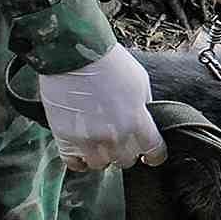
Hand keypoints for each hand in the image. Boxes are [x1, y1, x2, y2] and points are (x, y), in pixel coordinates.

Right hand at [35, 43, 166, 169]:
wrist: (73, 54)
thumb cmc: (108, 63)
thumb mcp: (139, 82)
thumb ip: (143, 106)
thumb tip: (143, 120)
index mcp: (138, 121)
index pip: (155, 152)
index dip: (154, 155)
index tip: (150, 155)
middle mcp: (115, 136)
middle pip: (126, 161)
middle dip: (125, 152)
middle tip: (119, 141)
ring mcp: (89, 140)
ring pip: (101, 165)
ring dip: (102, 156)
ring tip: (98, 143)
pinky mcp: (65, 138)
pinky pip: (75, 164)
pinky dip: (79, 160)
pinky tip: (81, 150)